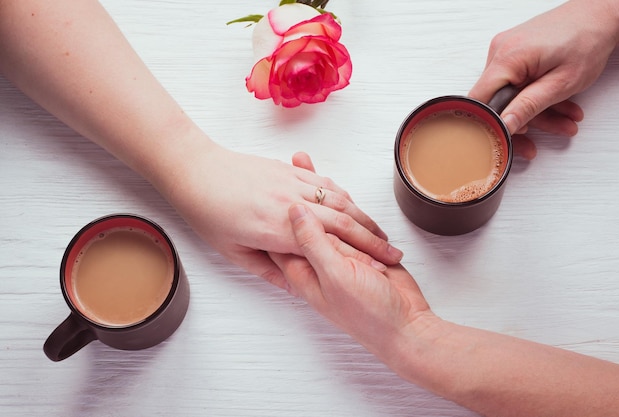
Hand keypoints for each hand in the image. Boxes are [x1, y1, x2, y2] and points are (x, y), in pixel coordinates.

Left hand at [165, 145, 402, 288]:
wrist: (194, 170)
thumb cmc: (208, 213)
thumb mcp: (233, 253)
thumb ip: (267, 271)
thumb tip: (290, 287)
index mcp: (276, 230)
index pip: (330, 245)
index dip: (359, 257)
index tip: (379, 268)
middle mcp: (289, 205)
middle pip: (343, 221)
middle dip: (372, 238)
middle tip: (391, 253)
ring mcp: (290, 184)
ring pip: (339, 199)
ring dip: (363, 216)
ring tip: (379, 232)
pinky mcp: (288, 171)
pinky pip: (324, 182)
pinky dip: (343, 194)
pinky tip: (353, 204)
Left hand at [269, 204, 432, 362]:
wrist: (406, 323)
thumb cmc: (368, 311)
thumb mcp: (335, 275)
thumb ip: (312, 242)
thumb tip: (294, 210)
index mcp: (299, 270)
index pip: (279, 236)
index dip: (288, 221)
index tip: (310, 226)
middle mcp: (315, 262)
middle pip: (313, 225)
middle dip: (335, 233)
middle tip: (351, 261)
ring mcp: (338, 256)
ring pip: (338, 225)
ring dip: (355, 234)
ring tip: (367, 263)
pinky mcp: (359, 249)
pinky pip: (358, 229)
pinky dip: (368, 234)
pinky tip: (377, 249)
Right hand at [469, 0, 618, 137]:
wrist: (600, 17)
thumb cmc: (588, 41)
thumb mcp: (561, 83)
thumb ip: (529, 106)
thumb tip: (505, 125)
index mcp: (508, 57)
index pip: (480, 101)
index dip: (488, 125)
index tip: (502, 141)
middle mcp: (500, 51)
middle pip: (496, 101)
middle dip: (521, 123)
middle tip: (535, 144)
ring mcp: (505, 51)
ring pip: (508, 95)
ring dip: (535, 112)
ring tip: (563, 122)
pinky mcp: (513, 53)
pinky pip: (515, 83)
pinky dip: (534, 97)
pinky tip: (556, 106)